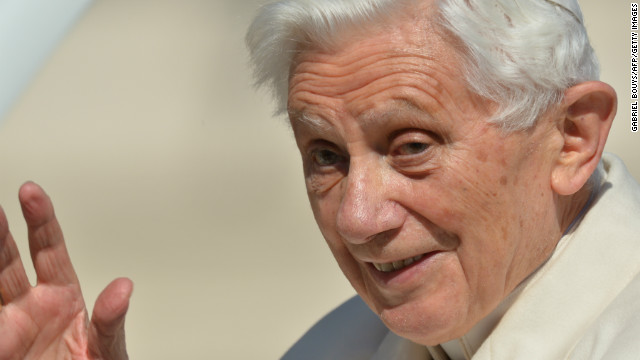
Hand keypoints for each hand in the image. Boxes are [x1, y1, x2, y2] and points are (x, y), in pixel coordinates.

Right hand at [0, 182, 132, 359]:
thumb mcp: (108, 350)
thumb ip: (111, 321)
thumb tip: (123, 288)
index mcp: (62, 297)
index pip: (49, 249)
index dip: (39, 219)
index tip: (30, 192)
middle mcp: (31, 306)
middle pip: (8, 259)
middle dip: (0, 232)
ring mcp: (9, 325)